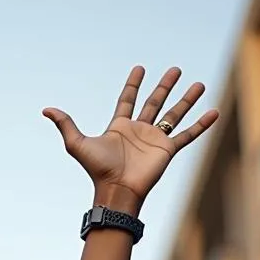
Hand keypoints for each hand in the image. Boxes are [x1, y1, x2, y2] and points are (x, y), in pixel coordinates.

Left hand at [44, 66, 217, 212]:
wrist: (116, 191)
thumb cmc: (97, 170)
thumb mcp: (77, 144)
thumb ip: (65, 124)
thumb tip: (46, 109)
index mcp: (119, 127)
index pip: (127, 100)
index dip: (133, 85)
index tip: (139, 69)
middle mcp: (139, 131)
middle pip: (155, 103)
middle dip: (165, 86)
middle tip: (175, 69)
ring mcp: (154, 140)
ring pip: (174, 114)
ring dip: (186, 99)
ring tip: (199, 83)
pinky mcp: (167, 150)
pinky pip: (187, 134)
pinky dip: (201, 125)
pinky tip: (214, 112)